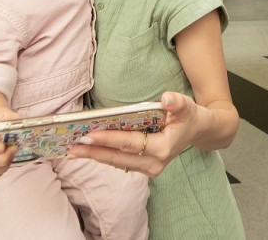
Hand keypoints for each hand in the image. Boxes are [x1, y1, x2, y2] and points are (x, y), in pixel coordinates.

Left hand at [67, 92, 197, 176]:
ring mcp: (149, 168)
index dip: (108, 139)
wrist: (196, 131)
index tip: (88, 135)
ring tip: (74, 150)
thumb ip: (177, 103)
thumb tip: (166, 99)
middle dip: (94, 152)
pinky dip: (104, 156)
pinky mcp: (144, 168)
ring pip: (117, 163)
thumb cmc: (188, 116)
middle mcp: (154, 163)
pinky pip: (120, 163)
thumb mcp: (186, 105)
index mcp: (163, 148)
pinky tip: (89, 151)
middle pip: (118, 158)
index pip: (130, 143)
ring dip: (95, 156)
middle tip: (71, 147)